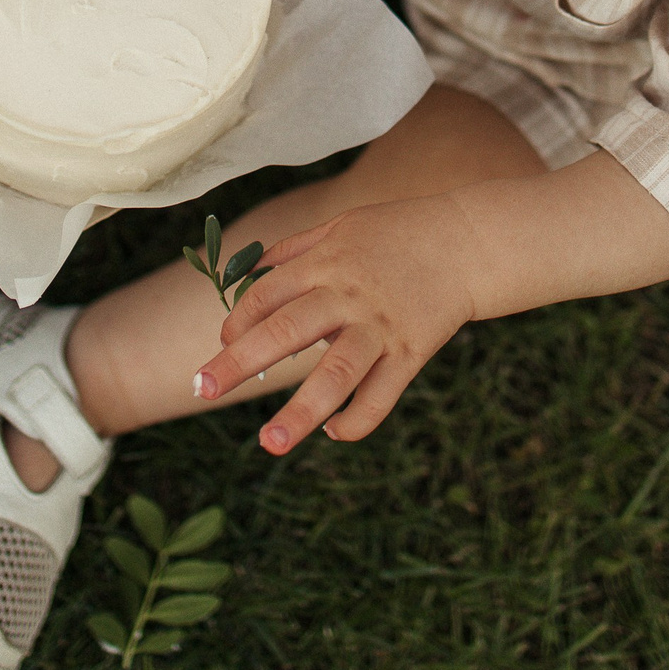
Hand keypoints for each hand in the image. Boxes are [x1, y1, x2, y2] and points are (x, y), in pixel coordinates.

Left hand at [193, 194, 481, 453]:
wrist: (468, 240)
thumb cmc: (400, 232)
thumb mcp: (343, 226)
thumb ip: (296, 248)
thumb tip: (251, 267)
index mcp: (325, 263)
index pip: (265, 296)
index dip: (237, 321)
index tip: (223, 343)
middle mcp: (347, 296)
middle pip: (285, 331)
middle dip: (239, 362)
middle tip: (200, 389)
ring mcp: (379, 327)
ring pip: (335, 374)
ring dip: (300, 411)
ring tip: (269, 443)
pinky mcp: (410, 352)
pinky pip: (380, 395)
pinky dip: (357, 420)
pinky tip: (333, 431)